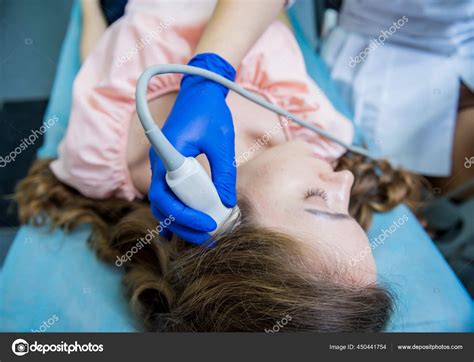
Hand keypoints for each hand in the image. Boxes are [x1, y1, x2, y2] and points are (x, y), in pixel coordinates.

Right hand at [148, 53, 236, 243]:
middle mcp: (159, 164)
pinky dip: (177, 212)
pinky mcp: (169, 168)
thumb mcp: (222, 143)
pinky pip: (168, 195)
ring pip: (163, 204)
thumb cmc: (210, 112)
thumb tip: (226, 205)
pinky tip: (190, 226)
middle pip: (161, 206)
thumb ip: (223, 174)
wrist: (199, 91)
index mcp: (167, 154)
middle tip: (207, 239)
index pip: (165, 197)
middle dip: (183, 226)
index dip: (184, 216)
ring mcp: (162, 166)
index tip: (209, 224)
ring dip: (180, 222)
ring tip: (203, 235)